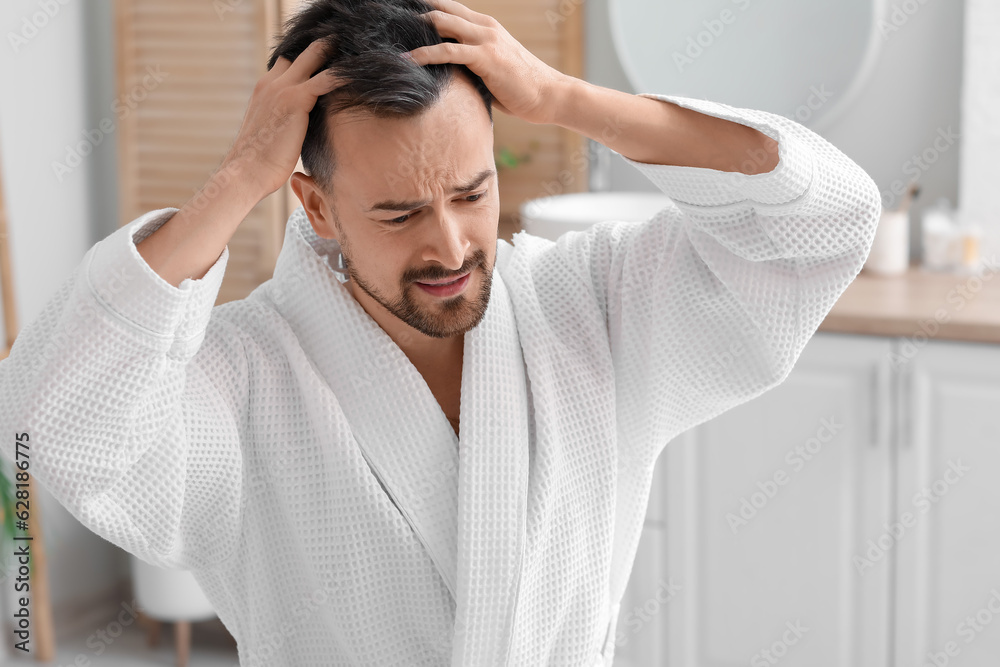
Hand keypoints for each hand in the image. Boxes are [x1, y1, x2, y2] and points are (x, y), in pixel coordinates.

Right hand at [224, 39, 342, 196]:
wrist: (246, 171)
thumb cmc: (259, 162)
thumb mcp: (270, 133)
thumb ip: (283, 121)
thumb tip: (297, 128)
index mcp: (263, 89)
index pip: (286, 61)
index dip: (306, 58)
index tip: (326, 57)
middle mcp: (271, 83)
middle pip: (299, 52)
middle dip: (321, 46)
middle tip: (342, 42)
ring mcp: (282, 88)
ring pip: (312, 56)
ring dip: (333, 51)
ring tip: (355, 47)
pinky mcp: (295, 99)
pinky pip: (325, 79)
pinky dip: (342, 74)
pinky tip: (359, 72)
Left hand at [405, 0, 567, 125]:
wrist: (549, 96)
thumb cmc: (521, 89)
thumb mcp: (492, 70)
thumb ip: (470, 64)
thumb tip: (446, 75)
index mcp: (486, 26)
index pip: (450, 9)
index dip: (426, 9)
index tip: (402, 14)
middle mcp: (485, 26)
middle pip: (442, 9)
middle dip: (415, 13)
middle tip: (389, 20)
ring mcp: (486, 39)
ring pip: (442, 23)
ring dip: (415, 29)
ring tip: (390, 36)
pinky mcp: (485, 57)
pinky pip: (449, 50)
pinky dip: (426, 54)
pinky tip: (408, 59)